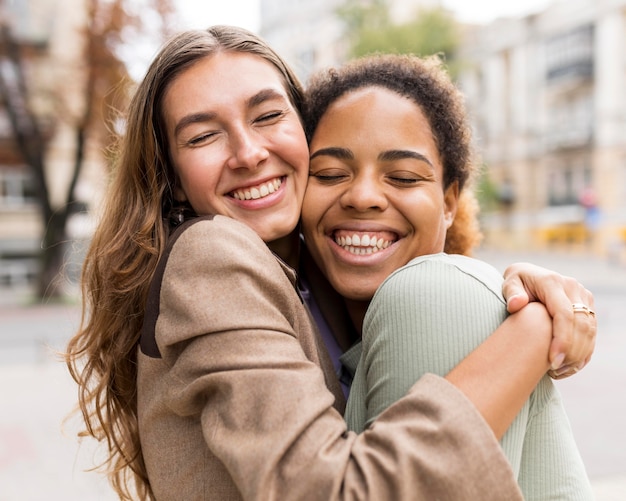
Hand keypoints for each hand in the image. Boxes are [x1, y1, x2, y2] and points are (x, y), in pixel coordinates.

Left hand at [501, 262, 595, 378]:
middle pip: (581, 325)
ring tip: (558, 371)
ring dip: (578, 355)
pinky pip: (592, 333)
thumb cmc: (515, 283)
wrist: (528, 276)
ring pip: (589, 331)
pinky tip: (569, 367)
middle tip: (555, 371)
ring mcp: (583, 297)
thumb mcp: (508, 283)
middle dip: (571, 352)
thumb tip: (517, 304)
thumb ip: (511, 293)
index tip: (552, 362)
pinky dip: (583, 352)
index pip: (564, 314)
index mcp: (552, 282)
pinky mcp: (588, 306)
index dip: (562, 340)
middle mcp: (573, 287)